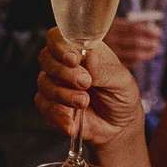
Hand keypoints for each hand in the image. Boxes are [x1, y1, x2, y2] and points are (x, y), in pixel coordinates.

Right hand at [35, 27, 143, 145]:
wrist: (120, 128)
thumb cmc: (121, 97)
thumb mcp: (122, 82)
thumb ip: (105, 71)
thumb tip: (90, 59)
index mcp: (81, 50)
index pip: (58, 38)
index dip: (60, 46)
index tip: (73, 60)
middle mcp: (64, 65)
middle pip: (46, 58)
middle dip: (63, 72)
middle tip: (85, 83)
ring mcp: (56, 86)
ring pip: (44, 83)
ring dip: (63, 95)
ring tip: (84, 102)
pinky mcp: (52, 107)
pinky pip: (45, 108)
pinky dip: (58, 117)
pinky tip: (71, 124)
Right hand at [103, 15, 163, 68]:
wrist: (86, 44)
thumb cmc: (106, 33)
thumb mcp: (116, 25)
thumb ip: (132, 26)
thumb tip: (153, 29)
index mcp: (112, 27)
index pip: (134, 28)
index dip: (148, 30)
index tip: (159, 32)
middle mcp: (110, 39)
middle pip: (135, 41)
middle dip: (150, 43)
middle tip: (158, 44)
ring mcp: (110, 52)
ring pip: (134, 54)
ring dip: (147, 53)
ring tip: (154, 51)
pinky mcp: (110, 63)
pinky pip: (128, 63)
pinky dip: (136, 60)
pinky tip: (140, 57)